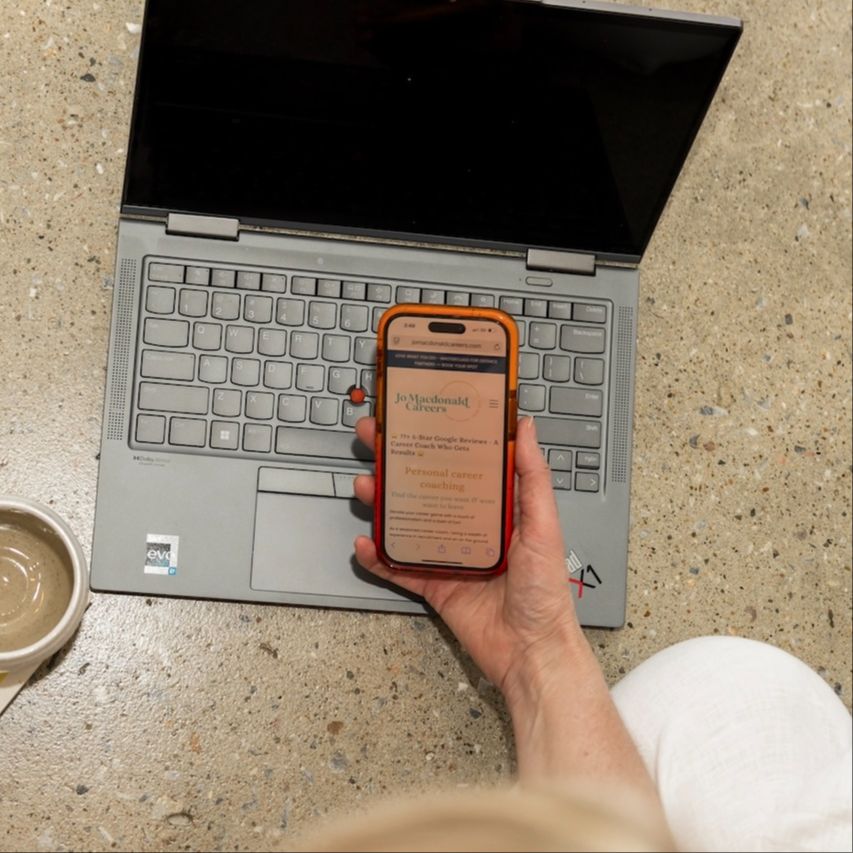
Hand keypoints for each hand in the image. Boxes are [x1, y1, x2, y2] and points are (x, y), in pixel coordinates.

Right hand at [353, 416, 585, 698]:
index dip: (438, 440)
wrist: (531, 652)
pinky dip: (378, 557)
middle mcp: (470, 527)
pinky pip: (399, 567)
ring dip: (383, 504)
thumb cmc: (545, 591)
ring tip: (365, 486)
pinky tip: (364, 543)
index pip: (463, 464)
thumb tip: (526, 429)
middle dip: (398, 464)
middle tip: (372, 440)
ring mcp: (449, 555)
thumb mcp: (543, 527)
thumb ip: (532, 479)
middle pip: (427, 487)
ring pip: (407, 523)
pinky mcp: (434, 585)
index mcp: (497, 509)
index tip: (418, 417)